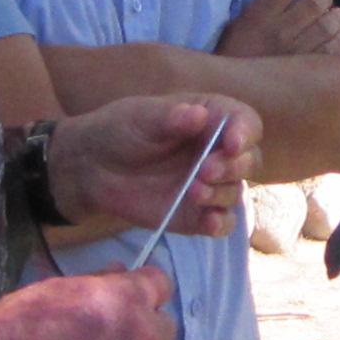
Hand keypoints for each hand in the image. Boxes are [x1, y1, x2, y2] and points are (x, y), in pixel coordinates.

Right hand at [0, 269, 173, 339]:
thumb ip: (98, 283)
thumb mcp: (59, 288)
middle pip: (166, 331)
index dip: (144, 295)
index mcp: (129, 297)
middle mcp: (146, 336)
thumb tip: (120, 273)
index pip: (161, 287)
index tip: (128, 306)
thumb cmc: (20, 325)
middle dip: (143, 334)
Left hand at [46, 95, 260, 235]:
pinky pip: (222, 223)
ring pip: (235, 192)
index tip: (231, 143)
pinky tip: (207, 222)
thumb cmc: (119, 130)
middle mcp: (218, 152)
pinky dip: (220, 224)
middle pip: (249, 161)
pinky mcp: (197, 214)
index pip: (245, 122)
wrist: (90, 167)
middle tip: (204, 170)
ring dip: (221, 193)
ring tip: (192, 192)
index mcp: (212, 119)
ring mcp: (210, 185)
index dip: (245, 132)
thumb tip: (198, 115)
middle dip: (234, 166)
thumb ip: (170, 116)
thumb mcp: (140, 116)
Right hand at [216, 0, 339, 61]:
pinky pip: (335, 50)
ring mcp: (296, 52)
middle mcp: (278, 32)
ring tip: (335, 17)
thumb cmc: (234, 60)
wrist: (232, 99)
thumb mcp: (236, 28)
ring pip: (329, 24)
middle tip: (323, 0)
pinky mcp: (310, 72)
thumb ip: (259, 8)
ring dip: (336, 16)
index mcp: (257, 17)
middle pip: (315, 2)